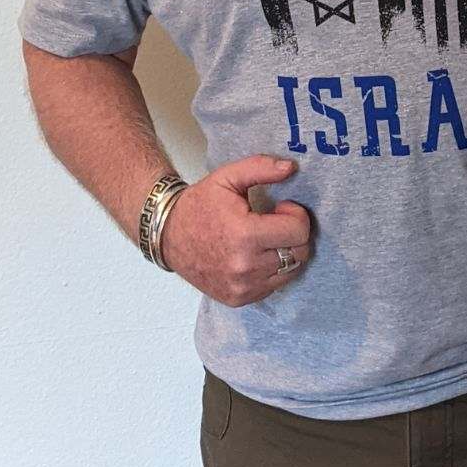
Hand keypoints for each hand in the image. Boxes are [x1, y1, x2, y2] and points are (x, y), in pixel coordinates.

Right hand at [160, 154, 312, 305]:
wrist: (167, 235)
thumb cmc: (199, 205)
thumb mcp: (227, 177)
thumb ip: (261, 168)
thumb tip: (291, 167)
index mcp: (245, 235)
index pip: (299, 231)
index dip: (296, 215)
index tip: (280, 208)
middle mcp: (245, 266)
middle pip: (300, 253)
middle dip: (293, 234)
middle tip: (273, 222)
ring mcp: (242, 287)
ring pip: (291, 272)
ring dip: (285, 253)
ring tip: (264, 239)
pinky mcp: (238, 298)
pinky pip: (274, 286)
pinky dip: (271, 270)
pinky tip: (255, 255)